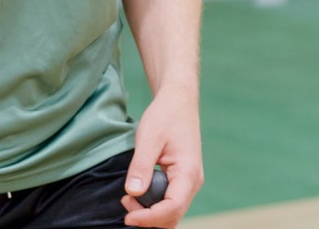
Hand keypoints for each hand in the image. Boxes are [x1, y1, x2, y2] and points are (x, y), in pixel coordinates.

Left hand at [121, 89, 203, 227]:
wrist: (178, 101)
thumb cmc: (165, 115)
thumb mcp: (149, 138)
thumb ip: (141, 166)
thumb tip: (132, 192)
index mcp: (188, 172)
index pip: (172, 208)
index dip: (149, 218)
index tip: (127, 217)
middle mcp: (193, 181)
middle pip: (173, 216)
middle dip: (148, 218)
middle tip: (125, 202)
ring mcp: (189, 182)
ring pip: (172, 213)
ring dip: (150, 214)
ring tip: (129, 197)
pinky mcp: (182, 180)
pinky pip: (170, 203)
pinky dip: (154, 206)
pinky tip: (138, 193)